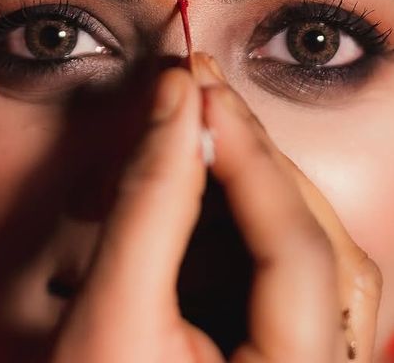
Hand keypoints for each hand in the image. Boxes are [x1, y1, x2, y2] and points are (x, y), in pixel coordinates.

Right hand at [51, 56, 381, 362]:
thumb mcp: (111, 316)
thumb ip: (150, 203)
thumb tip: (175, 105)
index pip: (295, 247)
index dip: (247, 157)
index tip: (201, 90)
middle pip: (316, 239)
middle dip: (256, 157)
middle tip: (204, 93)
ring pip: (314, 245)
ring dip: (260, 178)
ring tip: (209, 128)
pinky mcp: (291, 346)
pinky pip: (291, 263)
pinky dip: (252, 212)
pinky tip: (213, 179)